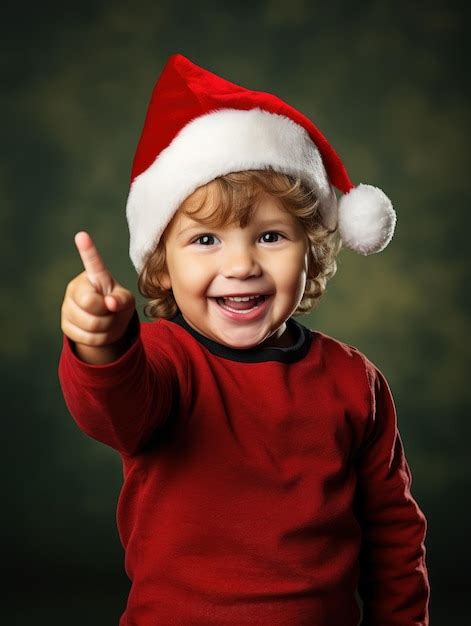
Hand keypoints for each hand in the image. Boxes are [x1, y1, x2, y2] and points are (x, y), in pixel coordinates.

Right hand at [61, 231, 135, 353]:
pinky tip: (99, 331)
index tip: (82, 235)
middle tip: (110, 310)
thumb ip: (122, 299)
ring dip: (106, 327)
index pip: (92, 263)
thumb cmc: (117, 304)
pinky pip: (87, 337)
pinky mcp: (65, 325)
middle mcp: (76, 288)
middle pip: (91, 304)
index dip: (87, 250)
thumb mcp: (126, 300)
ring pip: (90, 324)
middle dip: (106, 312)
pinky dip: (100, 338)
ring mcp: (68, 306)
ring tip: (107, 320)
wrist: (107, 324)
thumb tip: (110, 303)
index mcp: (94, 276)